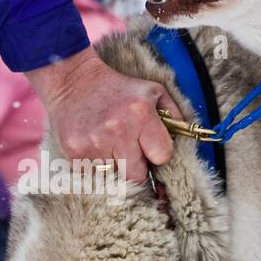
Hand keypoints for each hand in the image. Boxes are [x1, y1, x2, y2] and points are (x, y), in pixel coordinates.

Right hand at [27, 46, 181, 182]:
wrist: (73, 81)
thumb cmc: (117, 88)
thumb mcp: (152, 92)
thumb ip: (174, 116)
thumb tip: (187, 142)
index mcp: (141, 114)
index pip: (162, 157)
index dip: (156, 154)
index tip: (148, 147)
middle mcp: (118, 130)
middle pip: (138, 175)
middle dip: (136, 166)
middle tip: (128, 151)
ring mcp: (94, 143)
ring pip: (115, 179)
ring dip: (114, 168)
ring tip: (109, 147)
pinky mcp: (75, 152)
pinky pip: (93, 178)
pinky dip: (95, 169)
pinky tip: (93, 149)